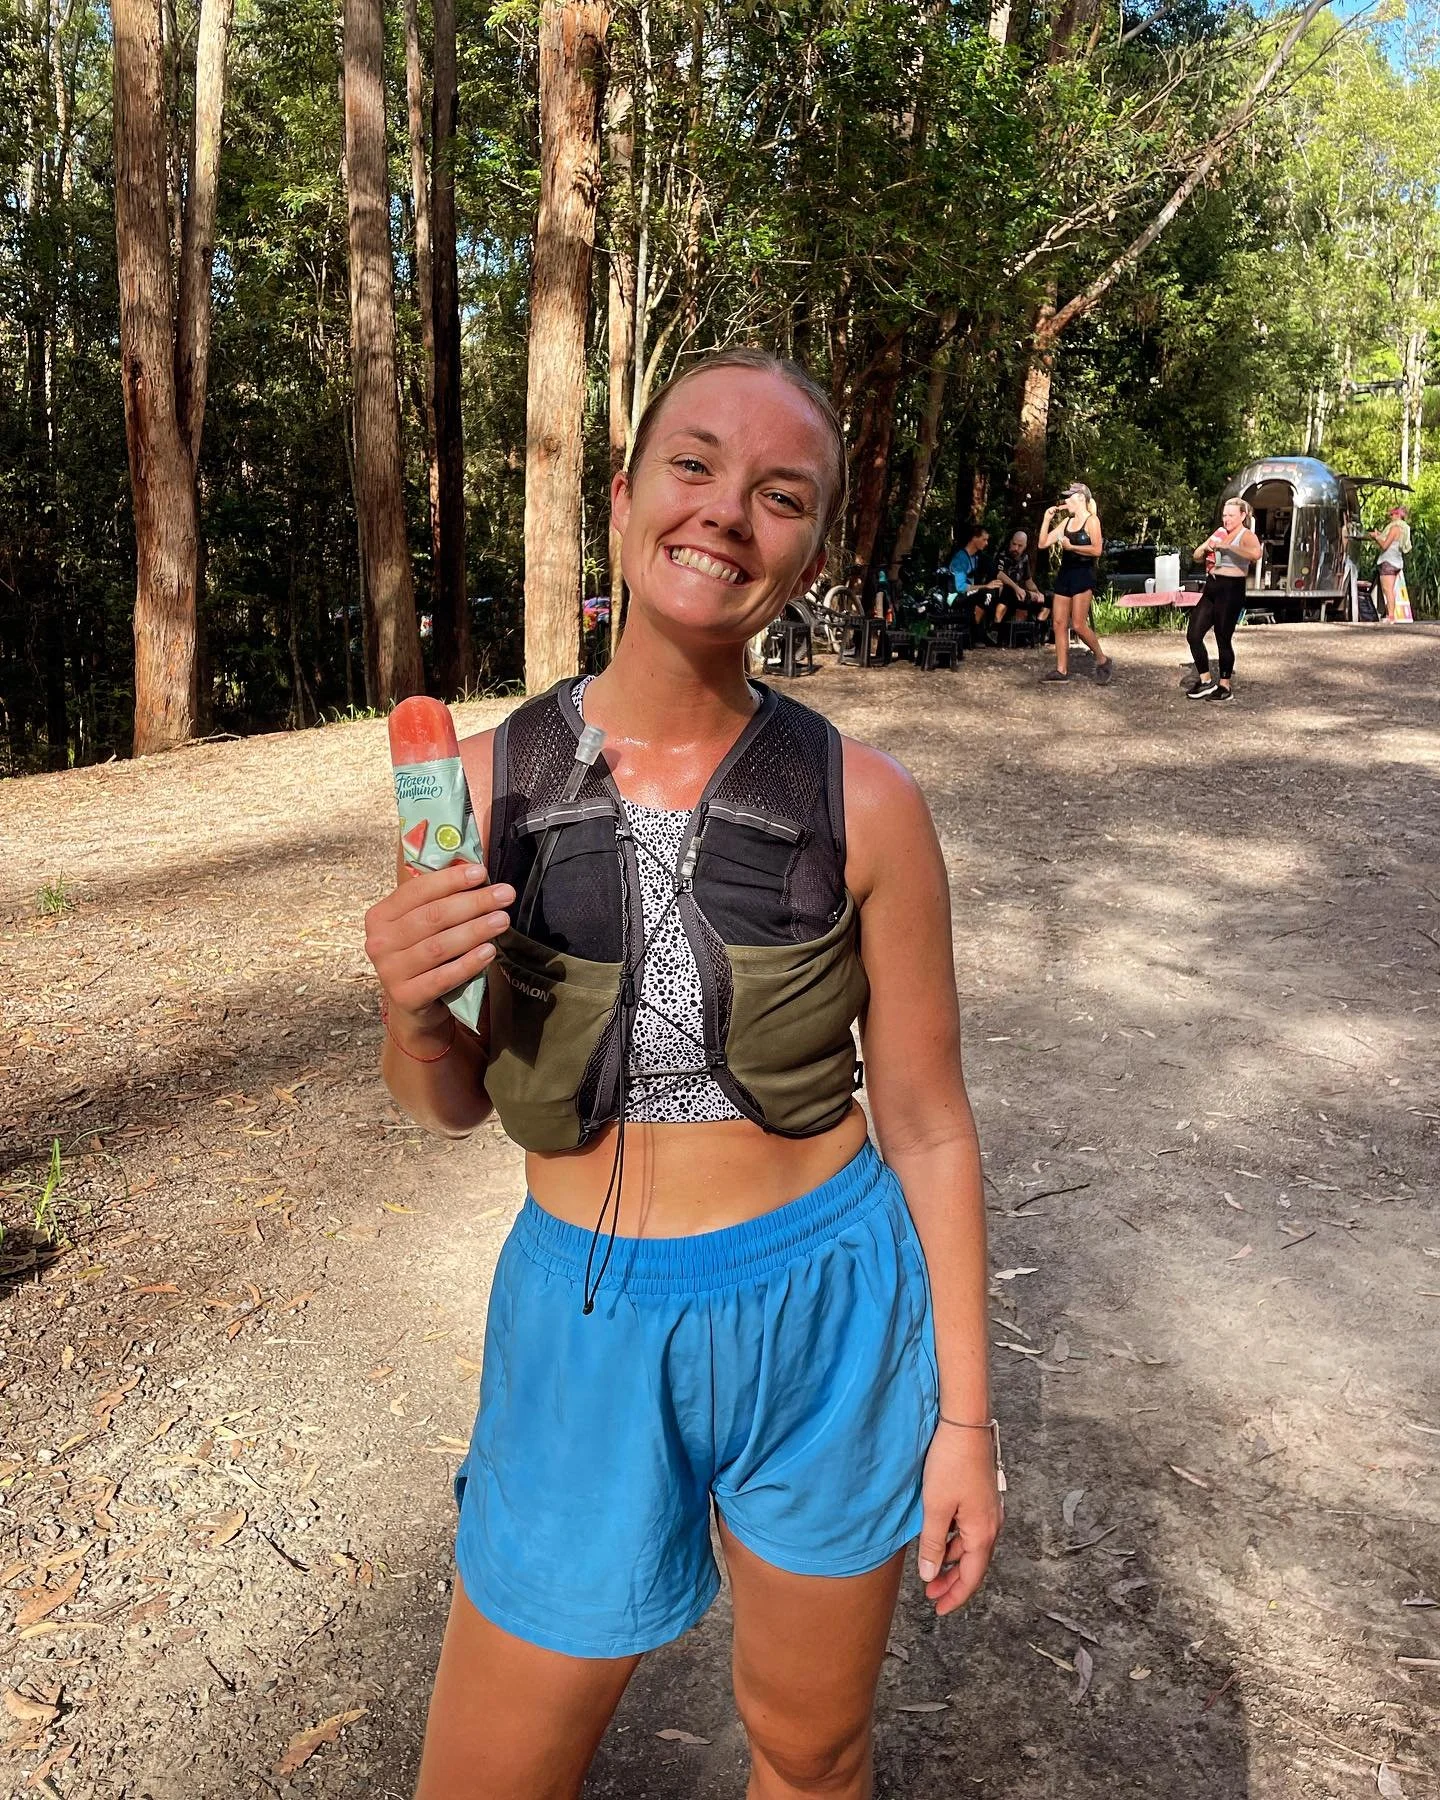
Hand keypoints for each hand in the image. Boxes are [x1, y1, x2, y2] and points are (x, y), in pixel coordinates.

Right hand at [363, 859, 514, 1027]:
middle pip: (432, 917)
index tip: (482, 872)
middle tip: (505, 895)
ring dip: (475, 930)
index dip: (451, 879)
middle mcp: (379, 942)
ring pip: (439, 946)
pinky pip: (443, 977)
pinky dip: (468, 963)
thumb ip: (439, 901)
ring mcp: (389, 971)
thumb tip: (476, 872)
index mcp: (380, 916)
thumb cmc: (424, 957)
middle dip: (473, 903)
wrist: (414, 1005)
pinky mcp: (406, 996)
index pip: (417, 890)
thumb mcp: (423, 926)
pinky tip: (489, 952)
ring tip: (502, 920)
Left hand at [916, 1422, 1002, 1615]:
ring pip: (971, 1547)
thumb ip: (934, 1544)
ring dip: (953, 1562)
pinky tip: (940, 1539)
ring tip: (932, 1570)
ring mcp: (989, 1511)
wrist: (965, 1426)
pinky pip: (970, 1531)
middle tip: (932, 1595)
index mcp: (982, 1533)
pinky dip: (956, 1542)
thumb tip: (931, 1575)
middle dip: (953, 1582)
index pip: (971, 1577)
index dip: (955, 1596)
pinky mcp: (982, 1498)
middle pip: (973, 1565)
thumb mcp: (936, 1508)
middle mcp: (992, 1525)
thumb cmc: (950, 1464)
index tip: (939, 1609)